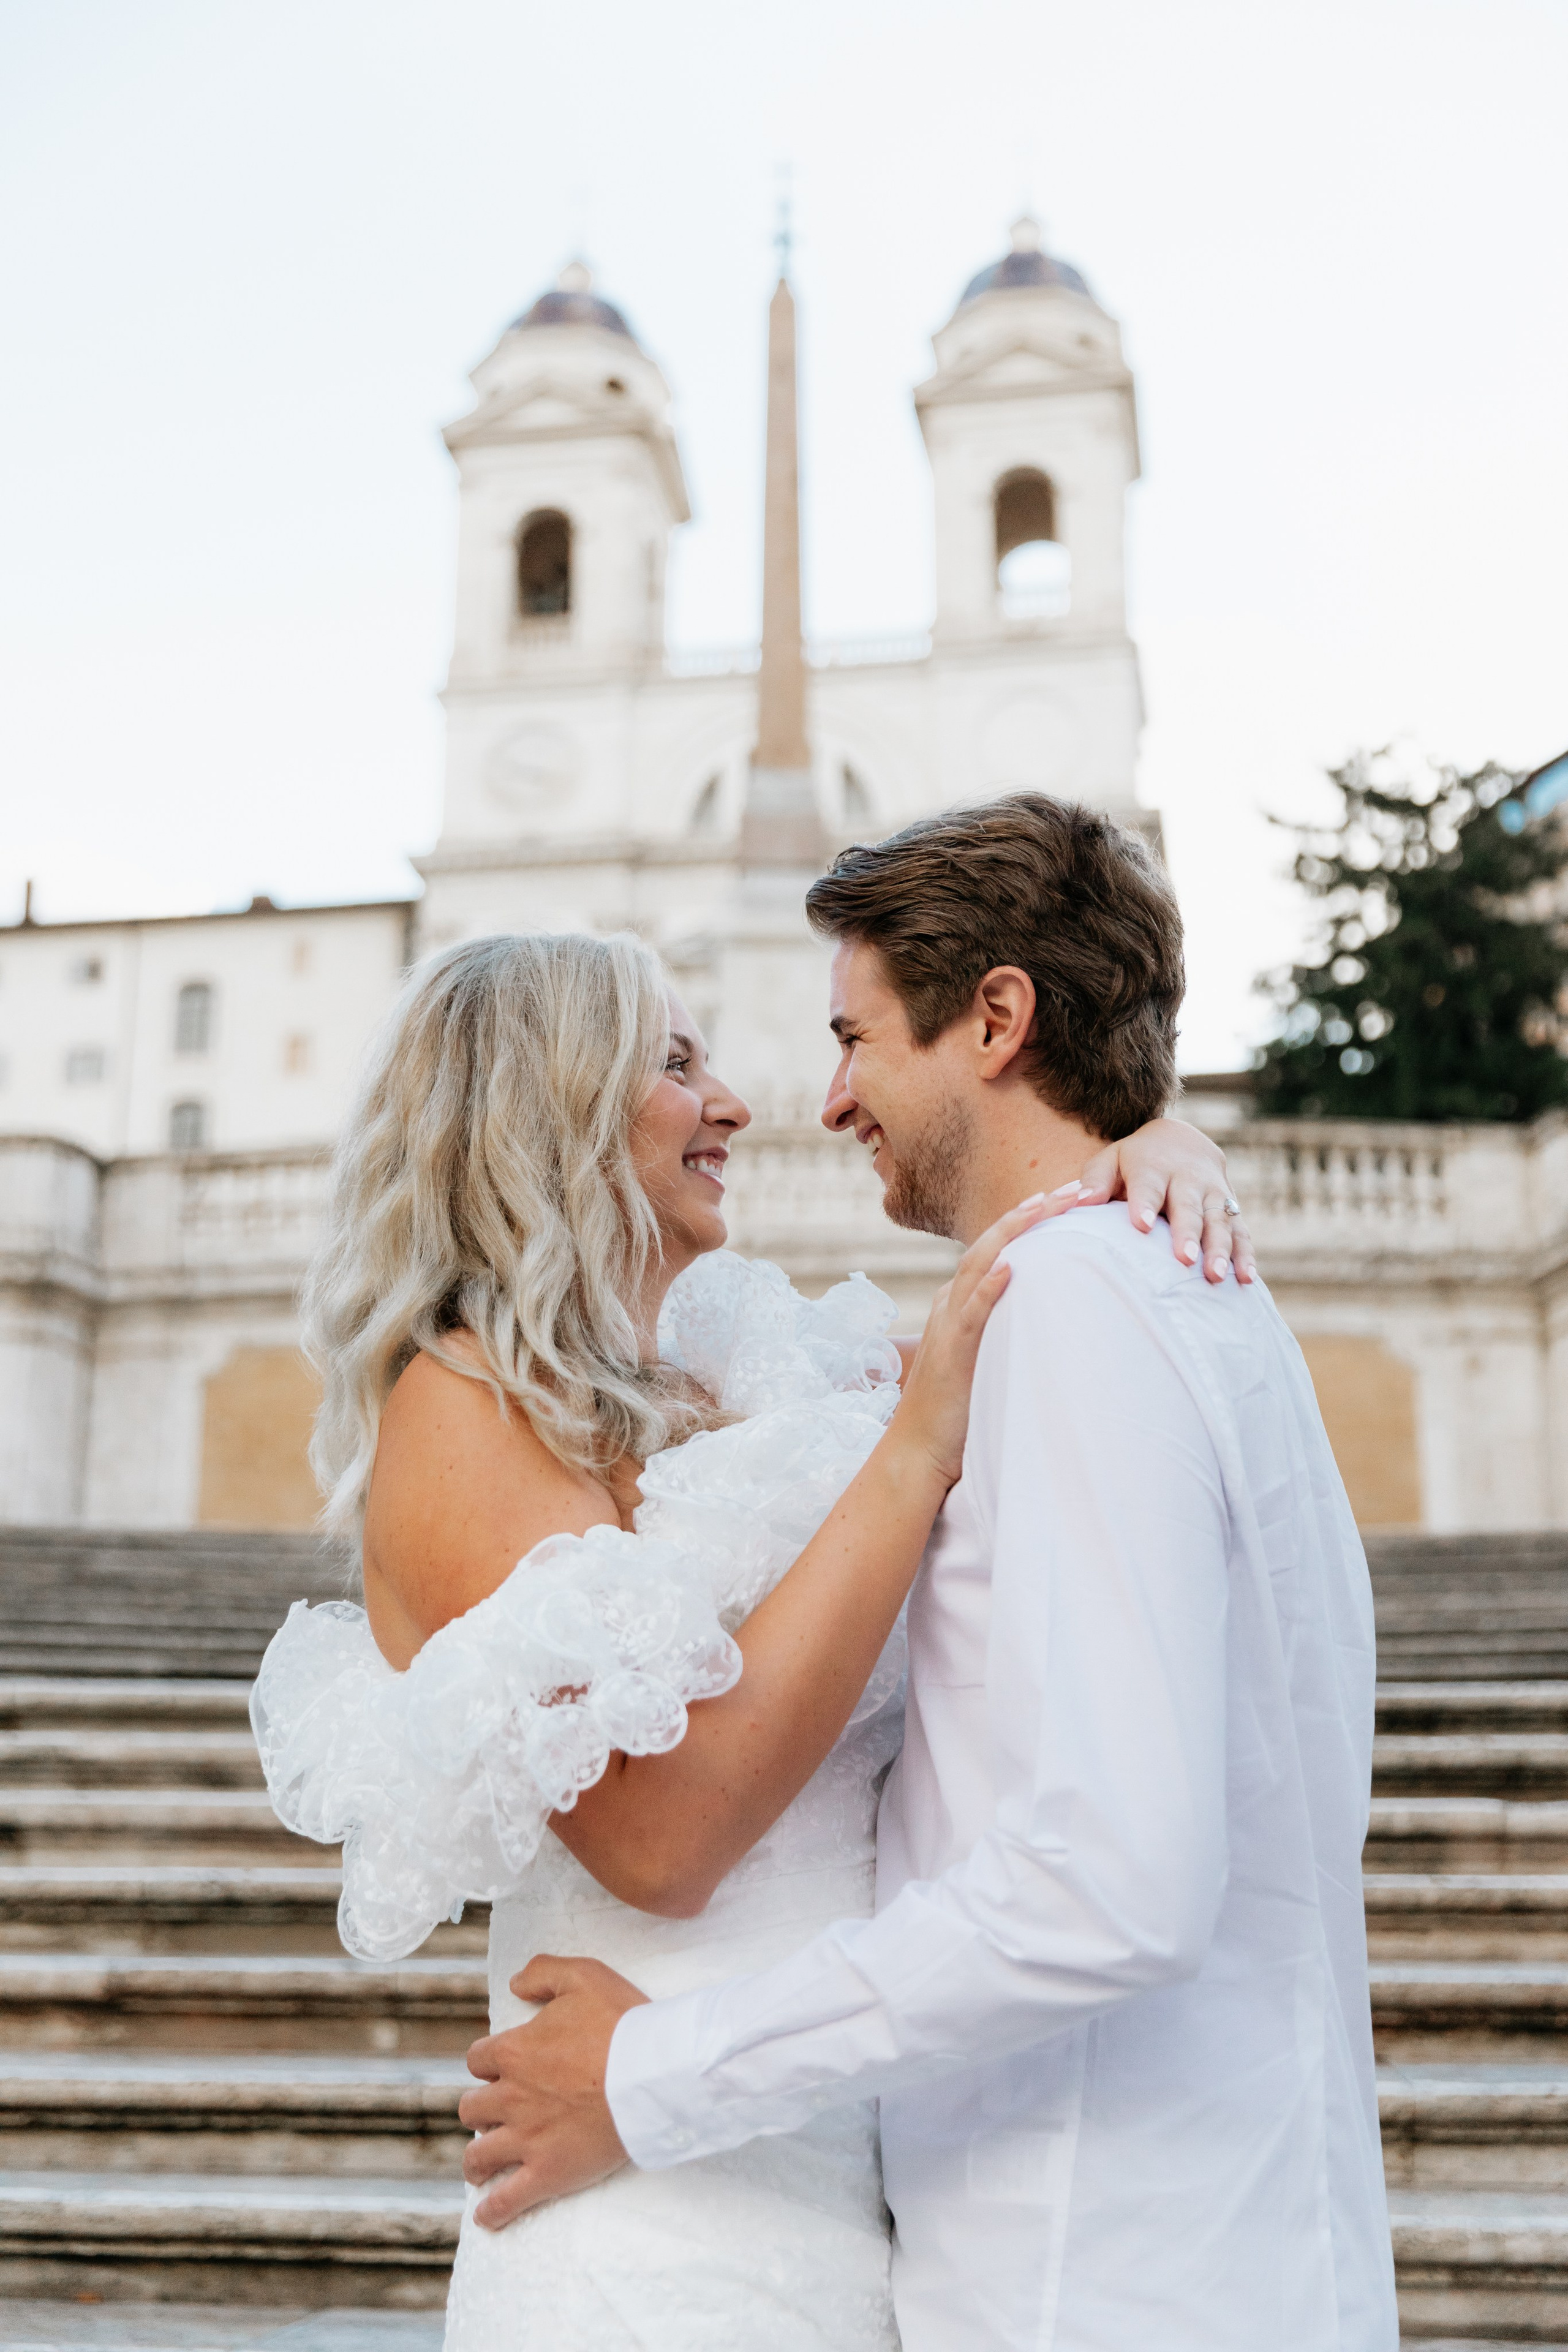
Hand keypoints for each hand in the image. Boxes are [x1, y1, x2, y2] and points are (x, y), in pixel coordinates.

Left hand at [459, 1955, 648, 2227]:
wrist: (653, 2072)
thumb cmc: (623, 2022)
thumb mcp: (583, 1974)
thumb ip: (543, 1972)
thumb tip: (515, 1984)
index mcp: (515, 2051)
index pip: (478, 2060)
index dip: (489, 2063)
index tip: (501, 2069)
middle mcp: (511, 2097)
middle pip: (473, 2109)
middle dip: (481, 2111)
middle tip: (497, 2116)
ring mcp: (527, 2138)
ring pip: (480, 2155)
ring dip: (477, 2160)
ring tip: (482, 2166)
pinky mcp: (548, 2172)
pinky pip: (507, 2200)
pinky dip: (492, 2211)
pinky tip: (487, 2216)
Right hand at [893, 1190, 1063, 1487]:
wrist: (916, 1451)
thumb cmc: (956, 1412)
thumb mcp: (984, 1359)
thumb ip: (1004, 1331)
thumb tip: (1042, 1316)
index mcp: (958, 1302)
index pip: (997, 1248)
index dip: (1031, 1219)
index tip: (1068, 1198)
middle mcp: (951, 1303)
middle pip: (993, 1243)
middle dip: (1033, 1211)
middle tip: (1074, 1187)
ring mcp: (949, 1324)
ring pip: (981, 1263)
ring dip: (1015, 1231)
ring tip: (1047, 1204)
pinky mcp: (953, 1351)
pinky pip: (972, 1311)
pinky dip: (991, 1285)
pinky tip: (1013, 1264)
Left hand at [1076, 1116, 1254, 1286]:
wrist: (1181, 1140)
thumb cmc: (1136, 1160)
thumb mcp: (1112, 1159)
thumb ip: (1096, 1180)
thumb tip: (1080, 1201)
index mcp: (1152, 1165)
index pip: (1148, 1185)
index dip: (1145, 1203)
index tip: (1141, 1225)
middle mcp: (1187, 1177)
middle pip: (1188, 1206)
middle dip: (1187, 1232)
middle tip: (1184, 1259)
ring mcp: (1213, 1192)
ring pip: (1219, 1220)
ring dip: (1219, 1248)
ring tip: (1215, 1276)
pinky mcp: (1232, 1207)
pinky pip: (1241, 1231)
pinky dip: (1245, 1254)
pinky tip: (1246, 1279)